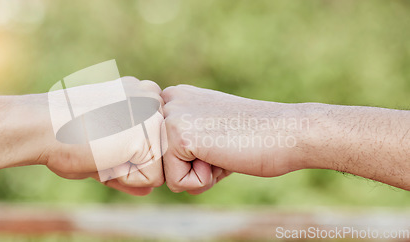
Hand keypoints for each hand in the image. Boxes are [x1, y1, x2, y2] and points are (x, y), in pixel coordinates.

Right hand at [37, 77, 164, 195]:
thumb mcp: (102, 148)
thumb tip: (149, 191)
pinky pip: (151, 179)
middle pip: (157, 155)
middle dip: (129, 163)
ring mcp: (155, 113)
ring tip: (101, 147)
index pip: (151, 143)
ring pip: (157, 169)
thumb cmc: (63, 136)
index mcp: (140, 94)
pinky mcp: (152, 132)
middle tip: (98, 142)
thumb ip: (129, 165)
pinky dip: (126, 178)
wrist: (43, 125)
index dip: (123, 155)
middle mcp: (152, 97)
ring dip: (127, 170)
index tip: (97, 136)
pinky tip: (105, 153)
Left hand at [161, 85, 306, 193]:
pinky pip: (177, 183)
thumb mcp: (211, 131)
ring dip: (198, 175)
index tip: (221, 139)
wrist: (289, 132)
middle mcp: (168, 101)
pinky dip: (204, 181)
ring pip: (167, 175)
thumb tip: (157, 169)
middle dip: (192, 168)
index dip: (192, 159)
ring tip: (224, 150)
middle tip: (224, 147)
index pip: (162, 149)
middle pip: (162, 162)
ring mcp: (171, 116)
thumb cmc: (255, 138)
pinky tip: (224, 156)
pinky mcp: (178, 135)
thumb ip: (183, 140)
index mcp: (175, 96)